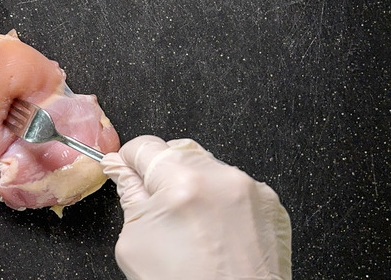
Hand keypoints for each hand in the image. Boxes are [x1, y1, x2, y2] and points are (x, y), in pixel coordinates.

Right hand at [101, 136, 290, 279]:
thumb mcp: (136, 244)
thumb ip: (129, 195)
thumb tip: (121, 170)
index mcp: (181, 183)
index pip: (144, 146)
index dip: (128, 159)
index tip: (125, 171)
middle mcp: (220, 178)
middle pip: (177, 152)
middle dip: (161, 174)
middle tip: (158, 210)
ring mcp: (249, 189)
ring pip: (207, 167)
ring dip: (192, 185)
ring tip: (190, 227)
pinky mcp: (269, 203)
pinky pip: (234, 186)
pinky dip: (219, 200)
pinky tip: (214, 231)